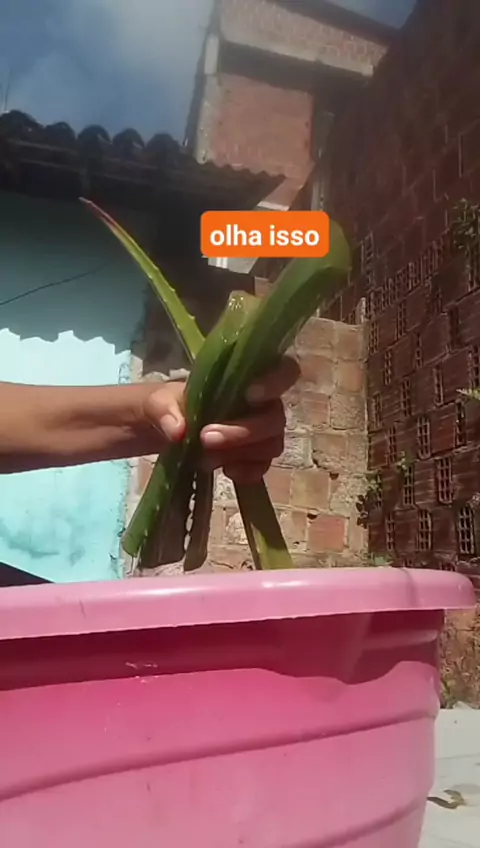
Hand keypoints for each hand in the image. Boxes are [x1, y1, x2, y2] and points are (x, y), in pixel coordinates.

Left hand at [143, 355, 299, 483]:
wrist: (155, 432)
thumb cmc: (162, 405)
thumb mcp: (154, 401)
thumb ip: (165, 410)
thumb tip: (179, 431)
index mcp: (241, 377)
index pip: (282, 370)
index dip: (276, 381)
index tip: (250, 395)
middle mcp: (258, 404)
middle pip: (276, 417)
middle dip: (244, 432)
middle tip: (206, 439)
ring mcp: (256, 432)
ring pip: (273, 443)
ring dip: (243, 454)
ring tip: (205, 459)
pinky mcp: (250, 457)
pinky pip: (263, 466)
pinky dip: (248, 472)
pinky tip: (225, 472)